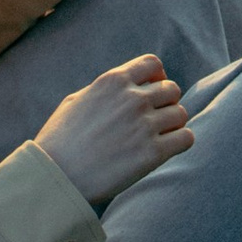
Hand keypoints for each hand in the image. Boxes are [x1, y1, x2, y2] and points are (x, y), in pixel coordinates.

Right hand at [34, 53, 192, 207]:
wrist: (55, 177)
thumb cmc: (59, 141)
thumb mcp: (76, 101)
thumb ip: (105, 91)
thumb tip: (126, 88)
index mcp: (113, 81)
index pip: (153, 64)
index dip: (157, 77)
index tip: (152, 91)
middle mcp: (132, 98)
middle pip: (172, 89)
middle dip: (165, 102)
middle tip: (153, 120)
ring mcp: (145, 125)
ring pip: (181, 113)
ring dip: (173, 124)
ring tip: (158, 137)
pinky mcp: (153, 153)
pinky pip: (186, 138)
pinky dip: (180, 141)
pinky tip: (166, 149)